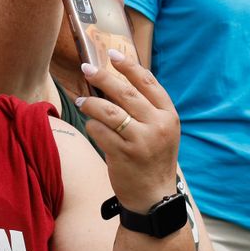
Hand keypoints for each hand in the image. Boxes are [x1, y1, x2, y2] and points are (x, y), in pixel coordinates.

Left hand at [75, 48, 181, 212]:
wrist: (154, 196)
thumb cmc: (153, 158)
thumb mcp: (160, 130)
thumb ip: (146, 107)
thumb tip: (116, 79)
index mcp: (168, 115)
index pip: (148, 82)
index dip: (129, 66)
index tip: (112, 54)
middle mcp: (157, 125)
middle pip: (126, 93)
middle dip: (103, 77)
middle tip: (86, 69)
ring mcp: (141, 141)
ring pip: (109, 111)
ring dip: (91, 103)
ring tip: (81, 101)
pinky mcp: (124, 155)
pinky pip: (100, 132)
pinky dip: (92, 126)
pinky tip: (91, 125)